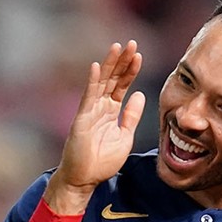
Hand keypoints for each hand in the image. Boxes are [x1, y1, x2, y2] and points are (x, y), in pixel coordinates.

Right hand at [45, 40, 145, 214]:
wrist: (85, 179)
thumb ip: (132, 116)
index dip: (131, 70)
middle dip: (122, 61)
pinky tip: (97, 66)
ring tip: (118, 47)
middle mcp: (100, 107)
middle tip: (131, 43)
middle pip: (112, 79)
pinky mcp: (82, 118)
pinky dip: (92, 81)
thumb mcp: (125, 136)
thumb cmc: (102, 161)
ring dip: (109, 64)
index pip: (122, 85)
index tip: (139, 55)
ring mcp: (90, 111)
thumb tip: (140, 94)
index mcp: (111, 111)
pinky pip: (88, 96)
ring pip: (101, 82)